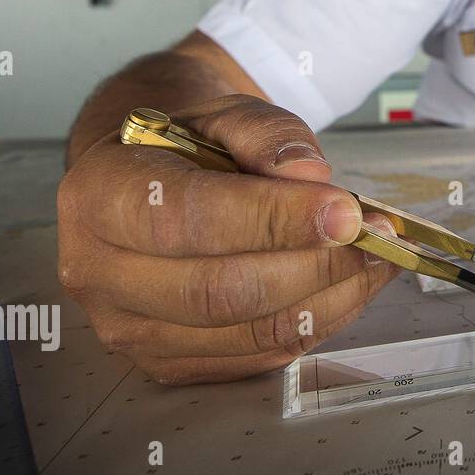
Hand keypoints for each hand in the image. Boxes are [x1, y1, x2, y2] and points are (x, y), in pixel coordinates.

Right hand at [57, 94, 397, 383]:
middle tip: (373, 236)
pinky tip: (350, 284)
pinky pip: (259, 355)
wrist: (152, 175)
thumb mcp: (226, 112)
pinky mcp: (169, 362)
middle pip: (218, 291)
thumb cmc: (189, 144)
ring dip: (329, 297)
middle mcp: (98, 271)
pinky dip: (318, 321)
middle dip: (313, 265)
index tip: (344, 211)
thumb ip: (269, 135)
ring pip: (247, 331)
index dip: (274, 220)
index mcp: (98, 196)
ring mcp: (129, 327)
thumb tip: (310, 176)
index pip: (187, 220)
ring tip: (376, 256)